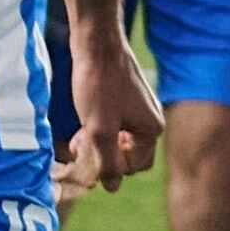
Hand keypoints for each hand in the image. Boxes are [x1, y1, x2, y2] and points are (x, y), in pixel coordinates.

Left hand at [52, 20, 163, 193]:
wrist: (96, 43)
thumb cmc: (99, 85)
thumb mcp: (99, 130)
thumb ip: (106, 162)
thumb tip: (112, 188)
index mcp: (151, 130)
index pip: (134, 167)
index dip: (110, 168)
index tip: (88, 159)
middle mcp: (150, 120)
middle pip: (128, 156)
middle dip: (104, 157)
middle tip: (82, 151)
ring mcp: (138, 109)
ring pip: (118, 141)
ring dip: (98, 145)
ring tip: (78, 142)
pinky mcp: (125, 99)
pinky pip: (114, 126)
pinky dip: (98, 131)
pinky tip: (81, 129)